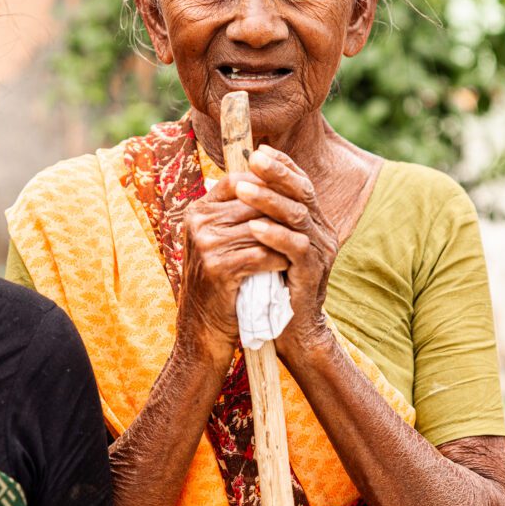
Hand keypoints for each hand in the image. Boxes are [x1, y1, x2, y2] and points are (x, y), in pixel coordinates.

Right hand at [178, 172, 288, 361]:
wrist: (203, 325)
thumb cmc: (220, 280)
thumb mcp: (221, 240)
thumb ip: (236, 213)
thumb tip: (270, 180)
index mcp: (198, 211)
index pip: (236, 181)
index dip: (265, 183)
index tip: (290, 193)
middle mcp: (198, 223)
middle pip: (251, 202)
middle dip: (280, 211)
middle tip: (306, 217)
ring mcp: (205, 245)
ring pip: (259, 227)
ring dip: (284, 235)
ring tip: (302, 241)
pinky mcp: (218, 268)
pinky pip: (260, 254)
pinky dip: (279, 258)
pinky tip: (288, 264)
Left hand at [236, 145, 337, 355]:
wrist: (290, 331)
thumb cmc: (272, 285)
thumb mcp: (265, 245)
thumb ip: (259, 217)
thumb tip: (229, 184)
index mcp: (311, 222)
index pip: (300, 183)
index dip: (282, 165)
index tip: (257, 151)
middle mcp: (321, 232)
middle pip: (303, 192)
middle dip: (277, 173)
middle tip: (252, 159)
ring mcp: (320, 252)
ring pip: (299, 216)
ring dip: (269, 201)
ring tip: (243, 190)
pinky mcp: (314, 273)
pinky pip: (296, 248)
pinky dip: (275, 235)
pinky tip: (255, 228)